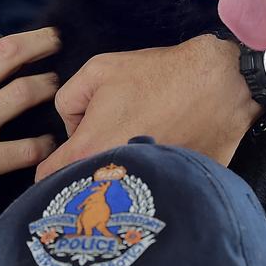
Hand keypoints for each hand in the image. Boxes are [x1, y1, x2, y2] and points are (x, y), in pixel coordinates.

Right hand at [0, 27, 59, 229]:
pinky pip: (25, 149)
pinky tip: (50, 146)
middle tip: (59, 44)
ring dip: (48, 89)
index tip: (39, 39)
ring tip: (59, 92)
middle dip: (42, 44)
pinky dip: (44, 145)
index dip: (22, 39)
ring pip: (24, 93)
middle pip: (11, 56)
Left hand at [35, 34, 260, 179]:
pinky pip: (147, 193)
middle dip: (80, 178)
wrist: (220, 85)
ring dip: (115, 180)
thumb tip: (73, 127)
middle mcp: (115, 177)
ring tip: (130, 154)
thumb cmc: (159, 76)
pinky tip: (155, 159)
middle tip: (94, 157)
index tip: (55, 167)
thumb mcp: (98, 70)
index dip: (45, 173)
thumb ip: (67, 99)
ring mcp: (144, 188)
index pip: (46, 181)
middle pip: (81, 191)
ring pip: (114, 194)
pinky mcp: (171, 191)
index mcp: (89, 149)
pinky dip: (146, 182)